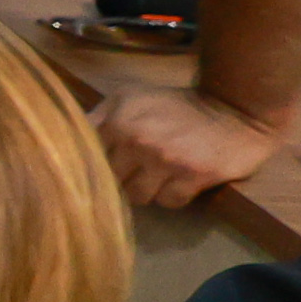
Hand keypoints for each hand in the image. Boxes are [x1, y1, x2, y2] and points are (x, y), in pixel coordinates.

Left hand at [97, 85, 283, 211]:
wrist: (236, 109)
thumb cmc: (177, 105)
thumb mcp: (131, 98)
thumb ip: (98, 117)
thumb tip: (64, 141)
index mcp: (116, 120)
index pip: (86, 158)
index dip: (93, 167)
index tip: (101, 170)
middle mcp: (137, 140)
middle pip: (111, 181)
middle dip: (122, 179)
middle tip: (138, 172)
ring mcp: (165, 160)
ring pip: (138, 197)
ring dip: (148, 191)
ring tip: (161, 176)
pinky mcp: (193, 176)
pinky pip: (169, 203)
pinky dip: (172, 196)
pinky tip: (181, 182)